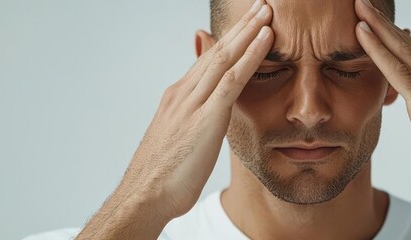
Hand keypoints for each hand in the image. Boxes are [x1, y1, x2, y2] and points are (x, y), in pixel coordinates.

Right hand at [77, 1, 273, 238]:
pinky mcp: (205, 117)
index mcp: (178, 98)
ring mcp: (193, 103)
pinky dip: (250, 56)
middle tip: (259, 5)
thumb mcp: (179, 141)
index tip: (246, 24)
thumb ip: (192, 120)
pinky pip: (232, 79)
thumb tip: (204, 113)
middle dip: (240, 27)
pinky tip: (266, 39)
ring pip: (224, 57)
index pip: (208, 61)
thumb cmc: (162, 177)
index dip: (229, 41)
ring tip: (265, 11)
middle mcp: (183, 93)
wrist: (144, 196)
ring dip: (248, 31)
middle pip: (216, 51)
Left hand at [354, 0, 410, 212]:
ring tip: (358, 7)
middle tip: (364, 3)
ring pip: (404, 51)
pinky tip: (362, 35)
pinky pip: (399, 72)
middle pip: (410, 46)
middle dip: (385, 24)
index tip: (378, 24)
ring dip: (378, 27)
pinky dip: (378, 50)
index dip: (397, 39)